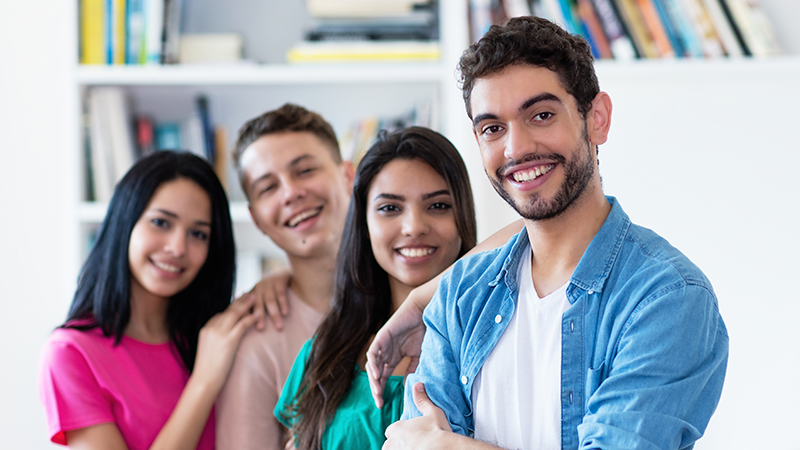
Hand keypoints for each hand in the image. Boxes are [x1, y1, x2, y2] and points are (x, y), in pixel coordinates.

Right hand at [192, 294, 257, 392]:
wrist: (204, 381)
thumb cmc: (208, 371)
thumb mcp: (209, 351)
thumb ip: (216, 341)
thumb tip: (225, 340)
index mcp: (206, 329)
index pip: (221, 314)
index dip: (232, 307)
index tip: (240, 301)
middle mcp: (211, 328)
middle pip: (228, 310)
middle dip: (240, 301)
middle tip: (249, 294)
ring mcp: (219, 333)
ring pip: (235, 313)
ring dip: (246, 305)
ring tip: (256, 298)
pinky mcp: (228, 340)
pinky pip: (242, 324)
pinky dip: (251, 318)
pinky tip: (258, 315)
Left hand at [247, 266, 291, 329]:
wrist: (282, 273)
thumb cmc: (269, 290)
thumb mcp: (258, 296)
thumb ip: (252, 307)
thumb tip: (244, 323)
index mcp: (251, 293)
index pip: (245, 305)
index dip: (245, 316)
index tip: (245, 328)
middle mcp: (258, 288)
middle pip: (257, 304)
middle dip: (260, 317)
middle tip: (261, 329)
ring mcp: (268, 284)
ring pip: (270, 300)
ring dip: (274, 314)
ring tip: (279, 327)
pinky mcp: (279, 281)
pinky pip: (281, 294)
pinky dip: (283, 304)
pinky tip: (285, 313)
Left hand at [366, 291, 425, 408]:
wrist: (423, 312)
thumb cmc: (422, 331)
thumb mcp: (418, 355)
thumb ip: (412, 369)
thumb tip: (408, 386)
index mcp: (392, 358)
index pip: (383, 377)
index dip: (382, 390)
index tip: (382, 404)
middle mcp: (385, 353)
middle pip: (375, 374)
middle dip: (376, 389)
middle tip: (379, 402)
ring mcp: (382, 345)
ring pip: (372, 365)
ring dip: (373, 379)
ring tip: (377, 391)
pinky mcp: (381, 337)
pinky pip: (372, 353)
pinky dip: (373, 364)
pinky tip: (377, 375)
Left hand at [383, 383, 448, 449]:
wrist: (444, 448)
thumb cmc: (438, 431)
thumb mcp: (432, 412)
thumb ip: (422, 400)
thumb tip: (418, 384)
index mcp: (397, 428)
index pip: (391, 431)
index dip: (400, 434)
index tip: (411, 436)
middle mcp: (391, 443)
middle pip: (390, 444)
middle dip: (398, 445)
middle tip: (413, 445)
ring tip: (414, 449)